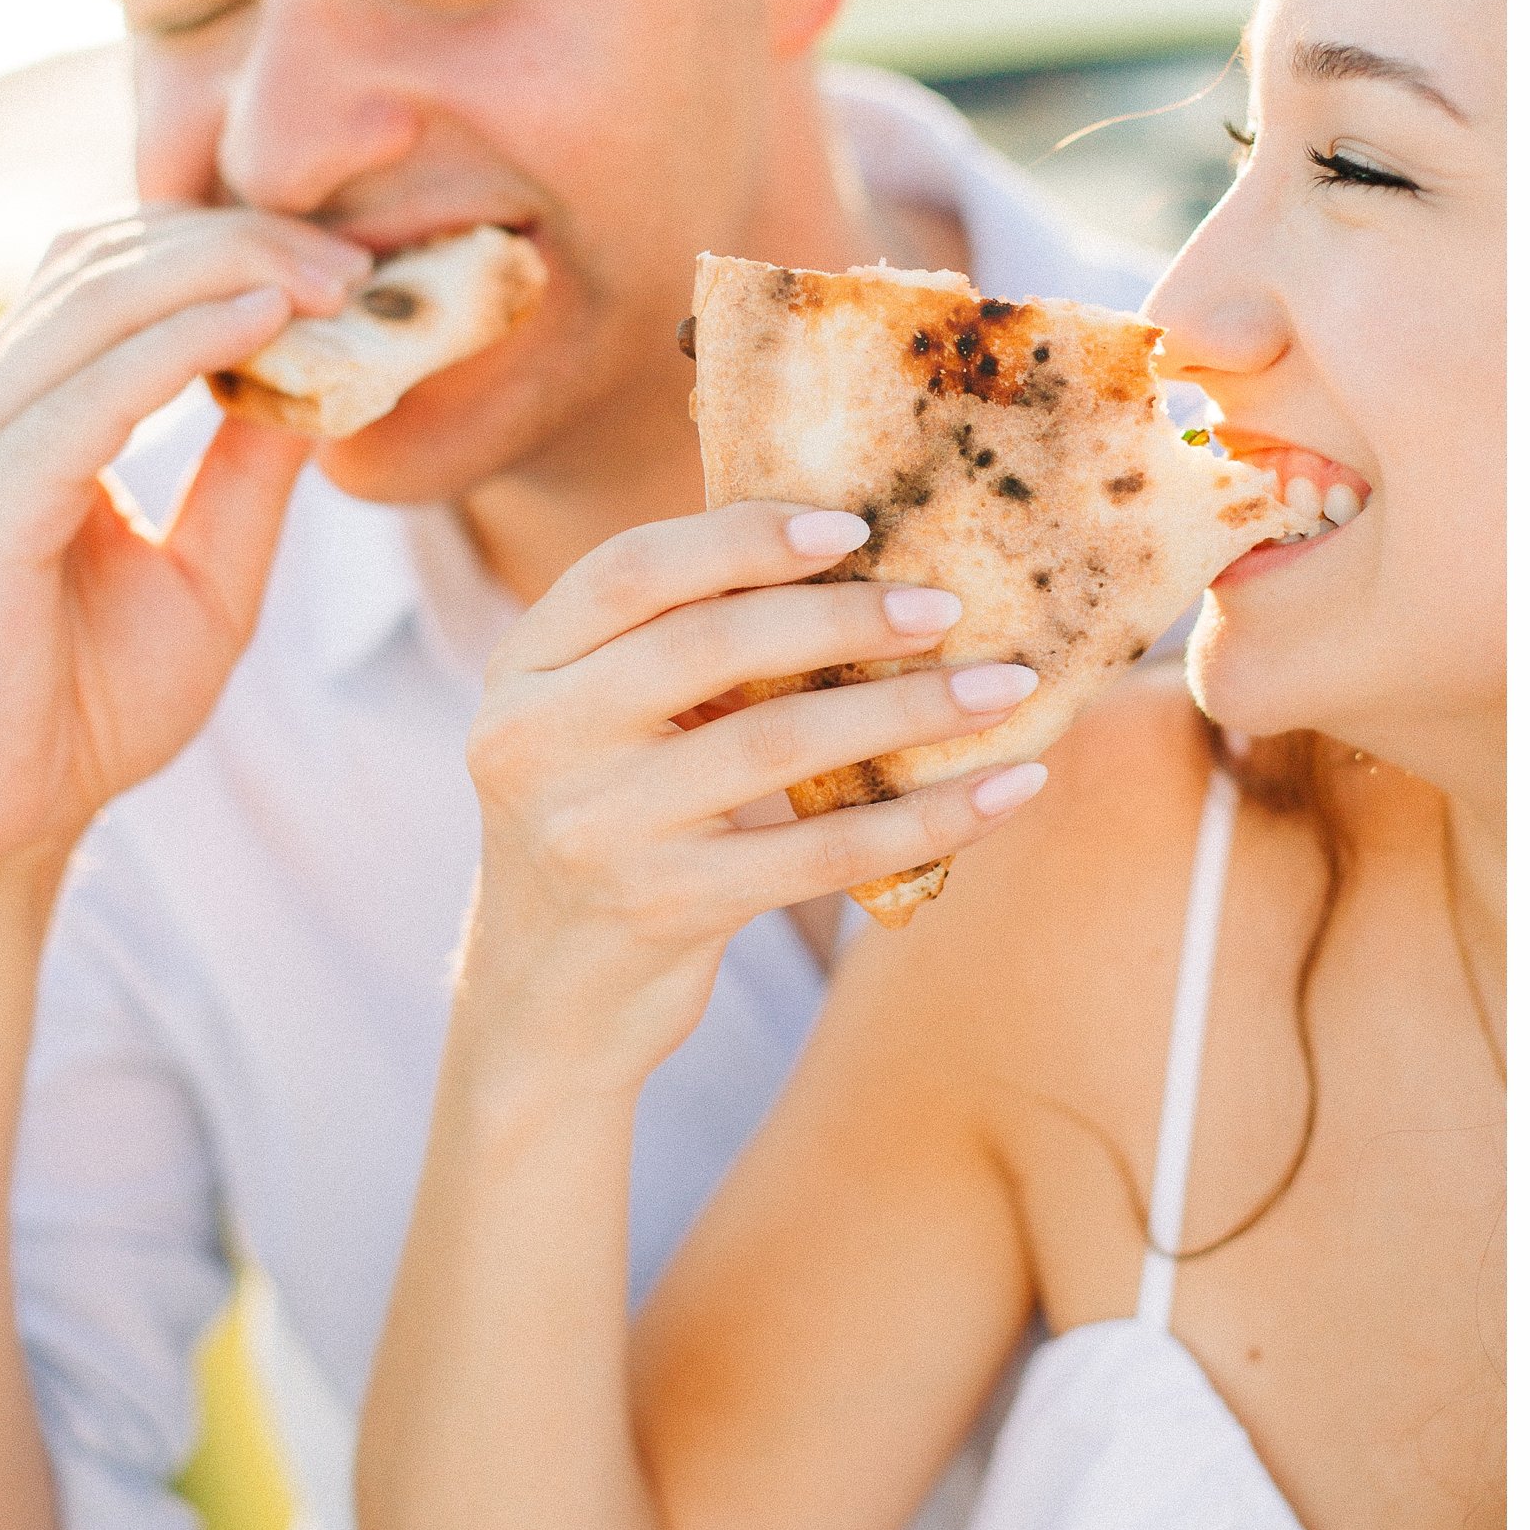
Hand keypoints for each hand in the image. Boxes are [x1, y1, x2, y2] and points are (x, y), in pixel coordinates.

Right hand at [0, 205, 373, 887]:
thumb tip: (320, 381)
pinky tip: (270, 321)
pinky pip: (96, 389)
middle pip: (107, 262)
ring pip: (99, 296)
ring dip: (229, 268)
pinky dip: (188, 339)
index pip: (112, 281)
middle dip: (239, 240)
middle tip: (357, 256)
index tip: (345, 268)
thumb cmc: (86, 714)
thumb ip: (247, 478)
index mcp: (27, 419)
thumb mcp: (205, 578)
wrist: (9, 825)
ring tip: (335, 277)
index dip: (226, 250)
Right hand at [460, 503, 1045, 1097]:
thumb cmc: (602, 828)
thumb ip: (670, 645)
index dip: (743, 537)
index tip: (854, 526)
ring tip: (1003, 687)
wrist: (542, 1004)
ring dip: (909, 709)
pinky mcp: (666, 910)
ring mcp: (598, 830)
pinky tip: (1007, 788)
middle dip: (844, 616)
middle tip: (945, 605)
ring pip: (780, 743)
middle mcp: (538, 741)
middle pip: (709, 644)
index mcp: (523, 670)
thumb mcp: (591, 726)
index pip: (630, 571)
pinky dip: (928, 818)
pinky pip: (824, 853)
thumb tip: (848, 559)